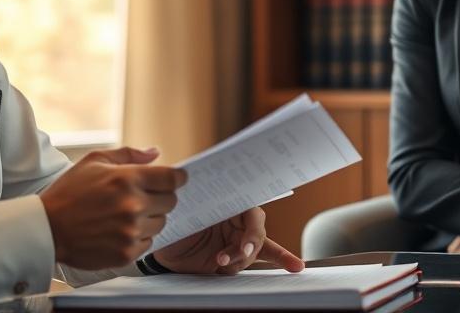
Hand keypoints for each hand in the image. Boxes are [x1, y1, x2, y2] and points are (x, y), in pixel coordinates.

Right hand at [40, 146, 185, 269]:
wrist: (47, 229)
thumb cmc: (70, 191)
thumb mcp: (95, 161)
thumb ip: (129, 154)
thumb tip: (156, 152)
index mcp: (128, 179)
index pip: (172, 178)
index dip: (178, 178)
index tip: (177, 179)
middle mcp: (133, 206)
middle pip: (170, 202)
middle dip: (160, 197)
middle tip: (142, 197)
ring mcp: (130, 232)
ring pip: (161, 223)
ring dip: (150, 218)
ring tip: (126, 215)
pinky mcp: (126, 253)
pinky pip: (148, 243)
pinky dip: (139, 237)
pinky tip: (119, 230)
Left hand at [153, 207, 304, 274]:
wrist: (164, 247)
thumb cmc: (172, 222)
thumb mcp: (179, 213)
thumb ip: (190, 206)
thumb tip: (191, 194)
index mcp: (225, 201)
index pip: (247, 209)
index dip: (250, 227)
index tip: (244, 245)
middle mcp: (236, 217)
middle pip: (255, 231)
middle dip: (246, 246)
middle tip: (228, 257)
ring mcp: (238, 236)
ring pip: (255, 249)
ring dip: (240, 259)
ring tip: (219, 262)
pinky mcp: (238, 254)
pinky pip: (264, 255)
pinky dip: (281, 259)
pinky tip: (295, 265)